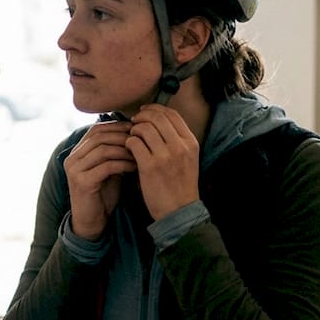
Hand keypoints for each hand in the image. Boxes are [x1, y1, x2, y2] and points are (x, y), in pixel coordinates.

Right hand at [63, 120, 136, 238]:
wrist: (92, 222)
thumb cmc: (103, 195)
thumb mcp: (108, 169)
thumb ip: (114, 152)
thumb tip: (134, 132)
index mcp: (76, 152)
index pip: (96, 129)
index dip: (117, 127)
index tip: (137, 129)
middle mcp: (72, 159)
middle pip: (99, 137)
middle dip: (123, 137)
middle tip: (142, 139)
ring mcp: (75, 170)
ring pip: (103, 150)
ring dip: (125, 150)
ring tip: (140, 153)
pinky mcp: (82, 183)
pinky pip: (106, 166)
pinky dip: (123, 164)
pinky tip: (134, 167)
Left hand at [125, 104, 200, 219]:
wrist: (178, 211)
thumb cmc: (180, 185)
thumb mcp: (188, 158)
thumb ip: (176, 139)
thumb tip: (157, 118)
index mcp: (190, 142)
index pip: (172, 113)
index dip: (155, 108)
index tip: (145, 111)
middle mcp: (180, 146)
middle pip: (157, 117)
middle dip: (142, 116)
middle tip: (134, 122)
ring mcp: (165, 156)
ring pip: (143, 128)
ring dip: (134, 130)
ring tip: (132, 138)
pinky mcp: (150, 167)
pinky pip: (134, 143)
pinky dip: (128, 143)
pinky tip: (128, 149)